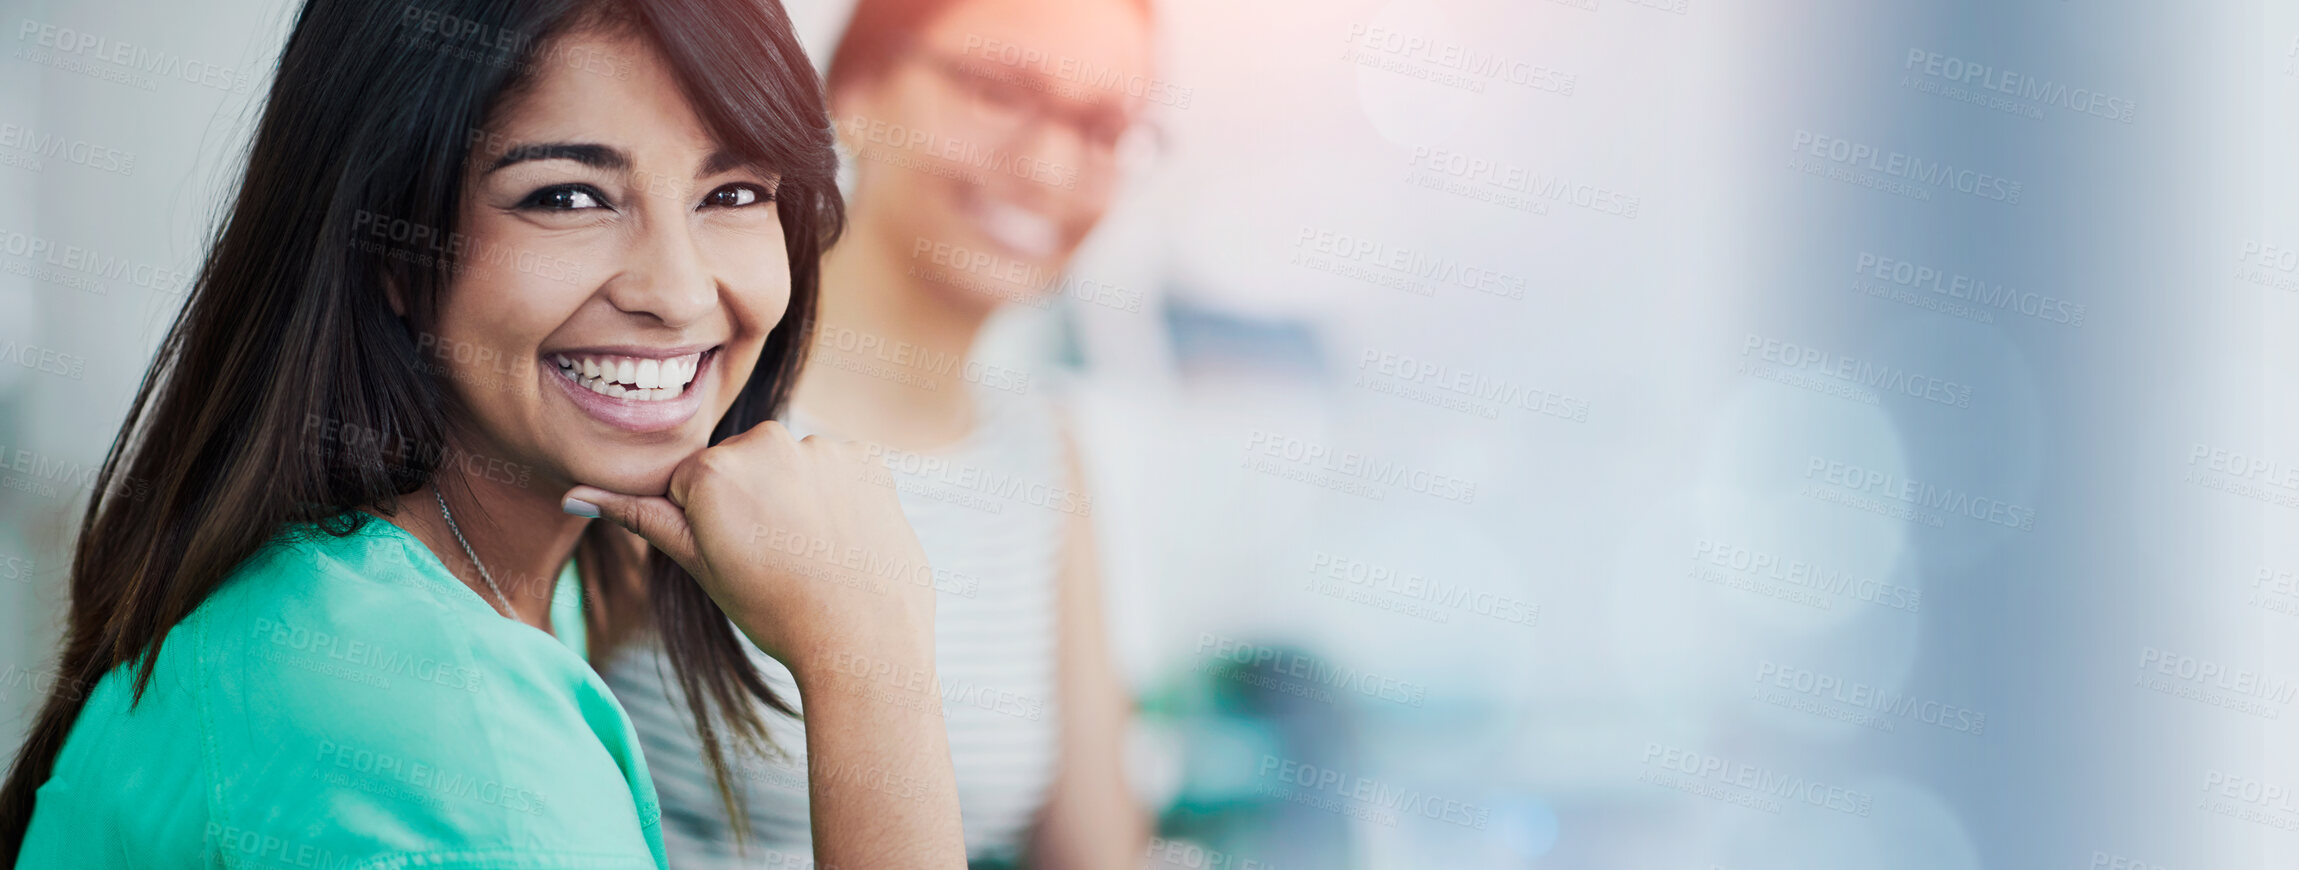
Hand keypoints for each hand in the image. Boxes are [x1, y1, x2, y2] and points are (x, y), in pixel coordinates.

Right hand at [563, 420, 933, 672]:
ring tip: (811, 551)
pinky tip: (841, 537)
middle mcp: (765, 441)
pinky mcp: (865, 458)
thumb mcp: (700, 565)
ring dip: (794, 495)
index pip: (693, 481)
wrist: (861, 636)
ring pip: (790, 464)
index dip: (711, 524)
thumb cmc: (773, 608)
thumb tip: (573, 497)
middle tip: (775, 556)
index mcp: (712, 468)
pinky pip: (835, 468)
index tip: (739, 556)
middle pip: (742, 464)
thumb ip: (641, 519)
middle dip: (751, 500)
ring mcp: (820, 447)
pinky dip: (836, 495)